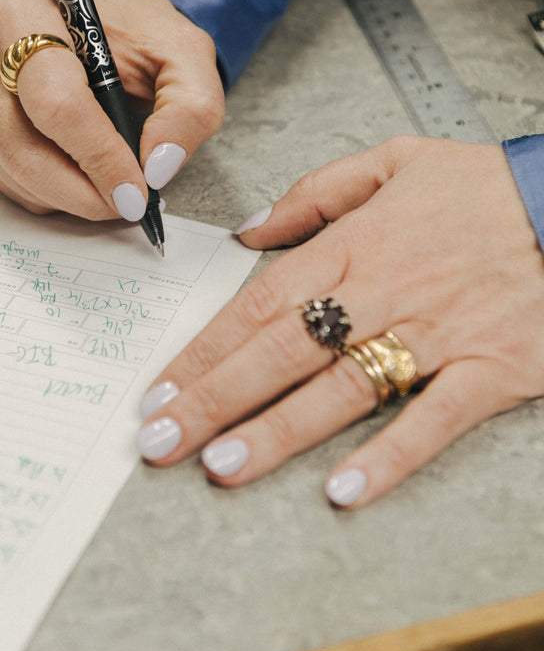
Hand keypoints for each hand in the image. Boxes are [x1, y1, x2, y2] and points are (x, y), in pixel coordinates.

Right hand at [0, 0, 223, 219]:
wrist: (96, 18)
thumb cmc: (133, 29)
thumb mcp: (184, 53)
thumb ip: (188, 107)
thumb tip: (158, 167)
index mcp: (26, 14)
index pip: (56, 103)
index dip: (98, 157)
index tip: (135, 192)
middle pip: (22, 148)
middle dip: (81, 191)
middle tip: (127, 205)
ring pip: (11, 172)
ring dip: (67, 198)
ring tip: (111, 190)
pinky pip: (3, 178)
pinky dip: (48, 193)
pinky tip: (80, 177)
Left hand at [137, 136, 543, 507]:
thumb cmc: (482, 186)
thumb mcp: (394, 160)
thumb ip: (314, 192)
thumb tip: (250, 230)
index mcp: (354, 245)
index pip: (261, 303)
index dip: (206, 349)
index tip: (161, 386)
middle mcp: (384, 292)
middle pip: (282, 352)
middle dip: (214, 399)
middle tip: (160, 441)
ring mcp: (437, 334)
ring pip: (343, 389)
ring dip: (277, 432)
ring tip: (221, 467)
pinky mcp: (490, 369)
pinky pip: (434, 420)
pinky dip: (390, 456)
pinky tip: (343, 490)